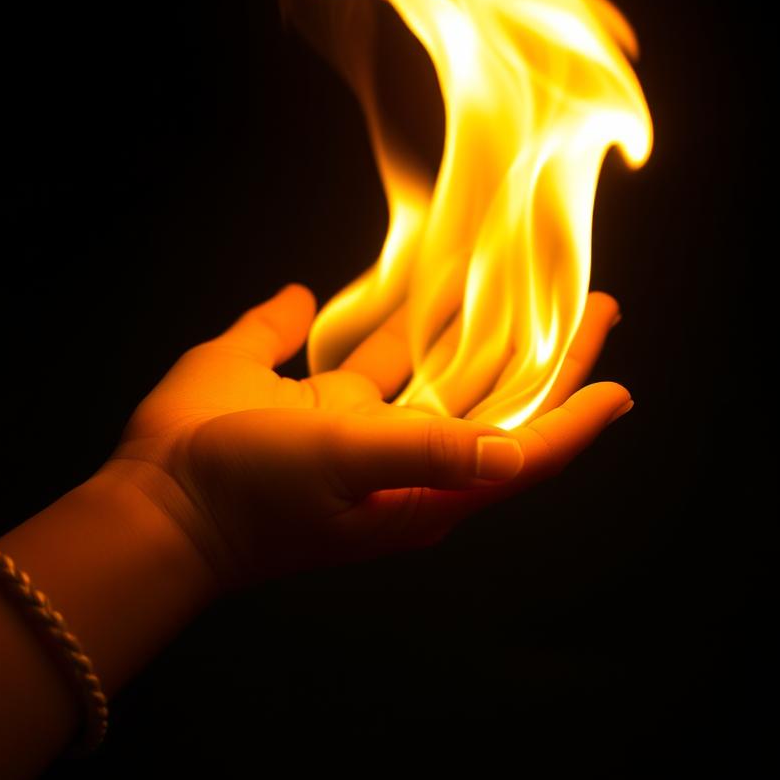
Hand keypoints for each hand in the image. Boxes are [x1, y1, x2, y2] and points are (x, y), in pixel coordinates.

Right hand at [106, 284, 630, 595]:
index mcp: (424, 486)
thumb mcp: (345, 465)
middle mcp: (403, 458)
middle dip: (544, 353)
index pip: (522, 448)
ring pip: (436, 366)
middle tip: (590, 301)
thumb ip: (428, 451)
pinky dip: (395, 315)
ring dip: (477, 324)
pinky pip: (370, 348)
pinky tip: (415, 281)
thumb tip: (513, 454)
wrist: (160, 500)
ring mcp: (360, 429)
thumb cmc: (252, 496)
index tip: (619, 378)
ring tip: (514, 279)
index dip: (574, 414)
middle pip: (496, 399)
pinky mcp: (315, 401)